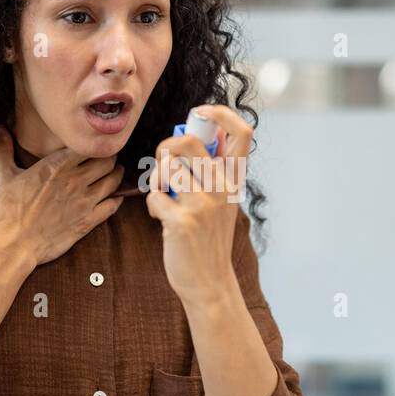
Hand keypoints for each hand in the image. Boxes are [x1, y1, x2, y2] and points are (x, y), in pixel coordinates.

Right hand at [0, 126, 125, 266]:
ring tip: (116, 172)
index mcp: (56, 166)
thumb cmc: (8, 211)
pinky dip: (117, 199)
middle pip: (106, 162)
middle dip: (109, 158)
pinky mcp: (88, 221)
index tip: (94, 144)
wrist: (14, 244)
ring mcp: (84, 201)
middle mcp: (75, 180)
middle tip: (109, 158)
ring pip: (112, 182)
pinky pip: (112, 206)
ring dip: (116, 175)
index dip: (94, 143)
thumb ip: (3, 149)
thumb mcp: (3, 176)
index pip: (87, 146)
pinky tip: (116, 197)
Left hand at [145, 105, 251, 305]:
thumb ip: (215, 170)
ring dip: (155, 176)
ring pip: (167, 165)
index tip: (200, 113)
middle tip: (164, 165)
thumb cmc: (209, 239)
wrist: (209, 283)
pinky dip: (152, 204)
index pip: (242, 132)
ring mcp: (203, 204)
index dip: (220, 112)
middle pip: (188, 140)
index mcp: (233, 180)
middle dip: (165, 146)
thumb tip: (203, 134)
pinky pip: (154, 196)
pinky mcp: (182, 222)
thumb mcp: (223, 202)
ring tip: (162, 192)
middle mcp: (222, 188)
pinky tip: (162, 218)